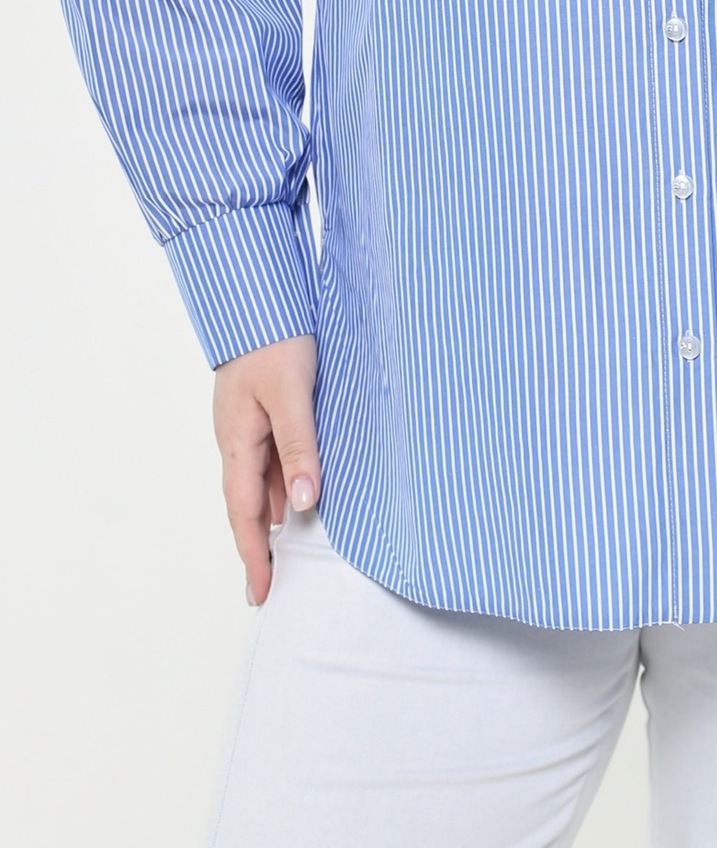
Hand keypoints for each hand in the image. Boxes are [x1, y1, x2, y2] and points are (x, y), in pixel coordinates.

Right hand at [211, 332, 320, 604]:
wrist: (261, 295)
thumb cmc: (274, 339)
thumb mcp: (291, 394)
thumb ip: (299, 446)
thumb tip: (306, 501)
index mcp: (237, 442)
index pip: (243, 513)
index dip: (253, 555)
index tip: (260, 593)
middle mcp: (239, 440)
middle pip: (249, 505)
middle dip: (261, 546)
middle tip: (274, 585)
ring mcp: (251, 425)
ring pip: (264, 482)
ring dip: (277, 516)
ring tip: (294, 552)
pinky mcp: (266, 410)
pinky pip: (276, 458)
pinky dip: (288, 483)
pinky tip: (305, 493)